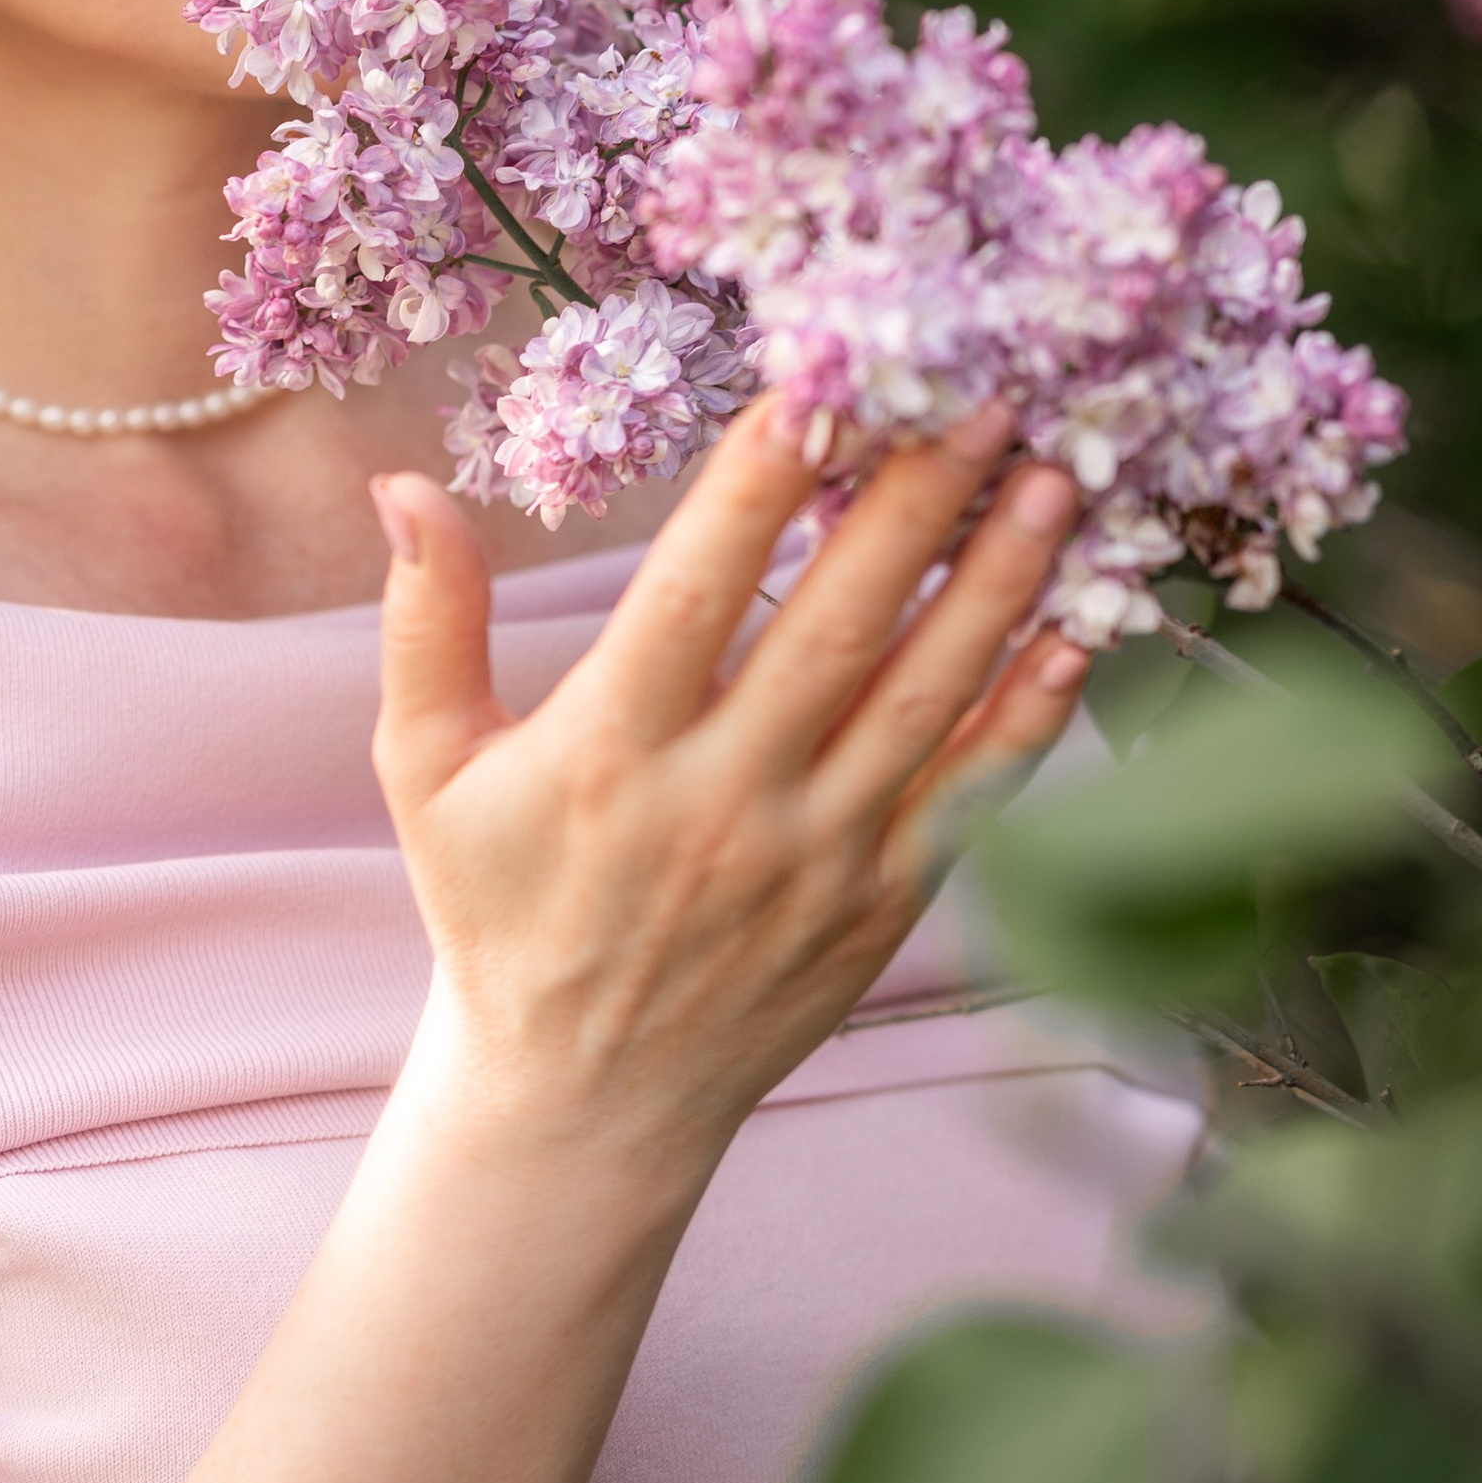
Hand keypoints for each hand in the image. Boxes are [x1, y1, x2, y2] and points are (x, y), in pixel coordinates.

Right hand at [368, 398, 1087, 1207]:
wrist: (584, 1095)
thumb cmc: (498, 906)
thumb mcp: (426, 767)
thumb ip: (424, 622)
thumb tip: (403, 486)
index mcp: (606, 751)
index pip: (694, 591)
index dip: (756, 486)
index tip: (818, 387)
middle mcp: (720, 801)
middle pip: (836, 626)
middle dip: (915, 502)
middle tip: (979, 394)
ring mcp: (814, 857)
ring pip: (923, 698)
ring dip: (997, 584)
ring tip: (1050, 479)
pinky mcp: (879, 905)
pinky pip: (968, 797)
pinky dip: (1028, 719)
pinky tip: (1077, 636)